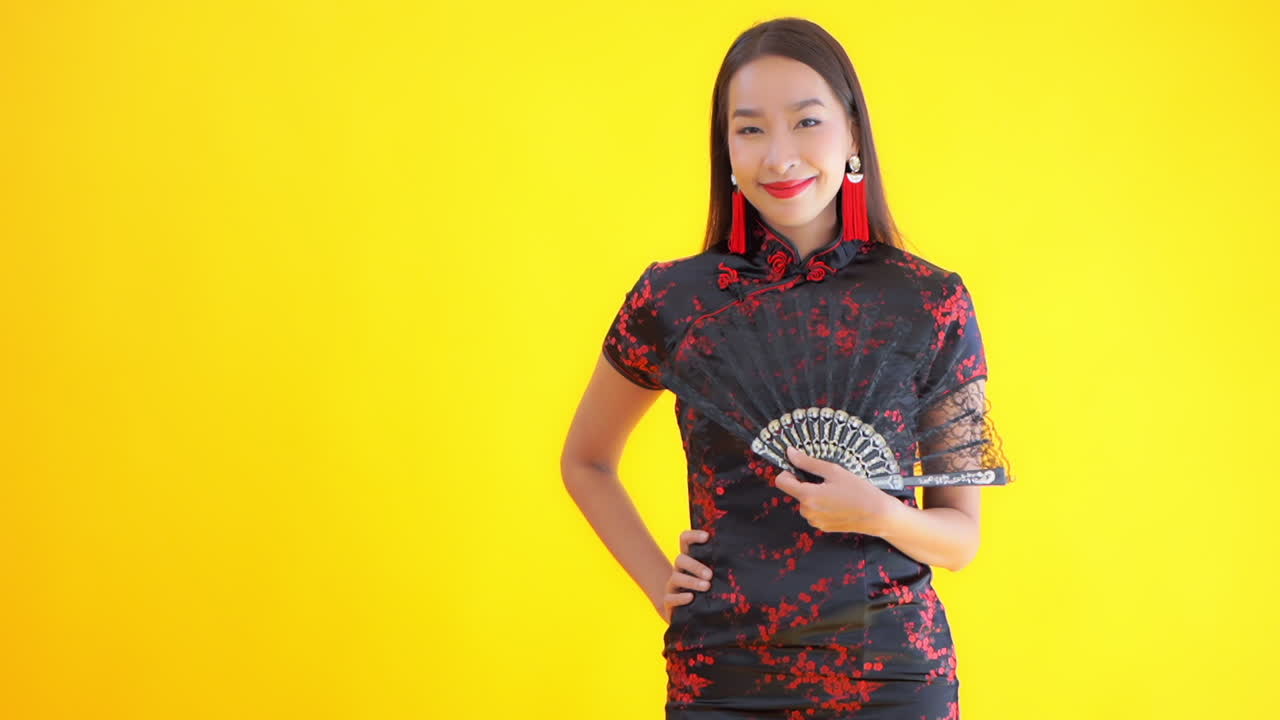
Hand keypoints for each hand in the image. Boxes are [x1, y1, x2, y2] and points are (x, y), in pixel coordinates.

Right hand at [656, 529, 712, 623]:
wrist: (688, 614)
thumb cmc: (707, 592)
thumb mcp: (713, 578)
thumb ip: (721, 568)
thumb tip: (742, 560)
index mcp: (690, 559)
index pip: (685, 540)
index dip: (693, 536)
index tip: (707, 537)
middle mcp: (679, 570)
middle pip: (681, 559)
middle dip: (695, 566)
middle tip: (710, 575)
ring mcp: (672, 585)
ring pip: (676, 578)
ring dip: (692, 581)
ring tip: (706, 586)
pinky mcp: (668, 601)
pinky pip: (670, 598)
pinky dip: (680, 597)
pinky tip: (691, 598)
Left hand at [773, 445, 899, 535]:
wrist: (878, 515)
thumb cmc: (858, 491)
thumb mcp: (833, 471)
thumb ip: (808, 462)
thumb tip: (789, 453)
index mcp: (807, 496)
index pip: (781, 482)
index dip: (788, 472)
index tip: (801, 469)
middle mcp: (807, 512)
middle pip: (795, 491)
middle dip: (806, 484)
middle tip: (827, 480)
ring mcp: (814, 521)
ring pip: (805, 502)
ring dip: (814, 495)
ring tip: (835, 492)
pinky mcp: (822, 527)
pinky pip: (814, 512)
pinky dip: (821, 505)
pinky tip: (838, 502)